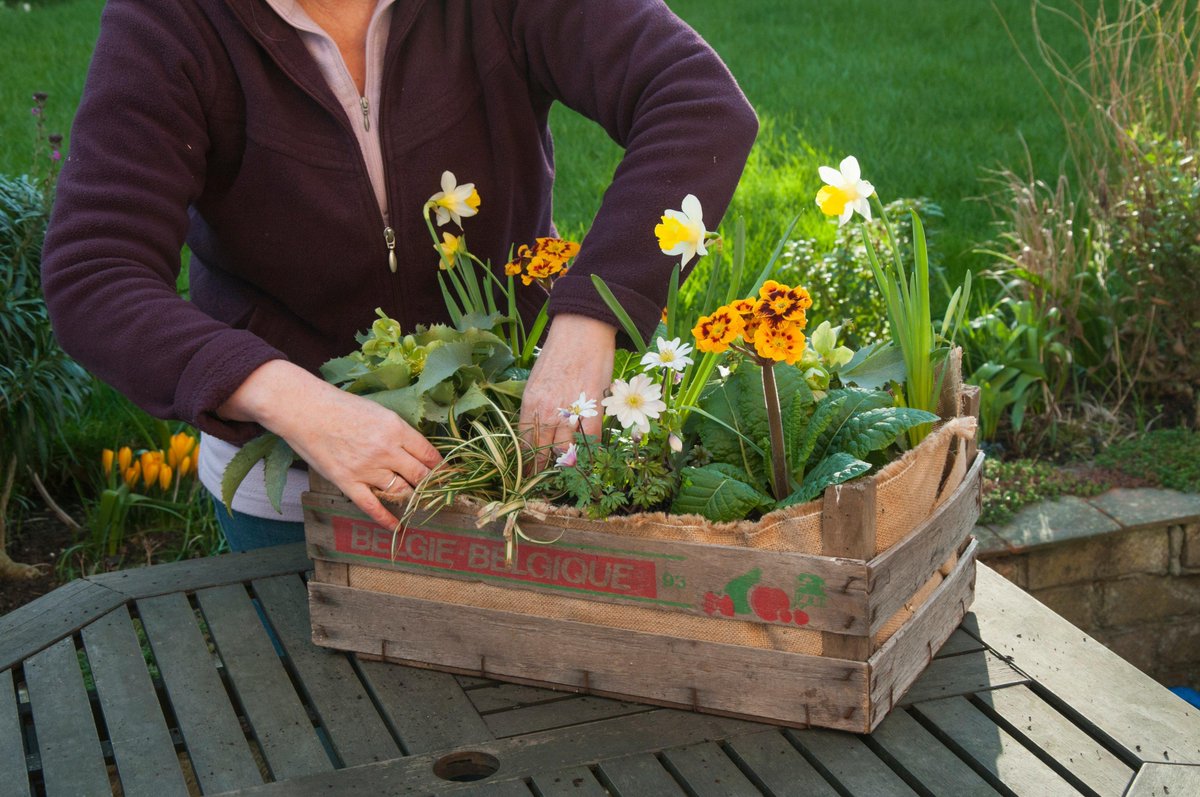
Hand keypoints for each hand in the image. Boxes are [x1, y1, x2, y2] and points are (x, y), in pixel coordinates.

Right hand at [219, 360, 440, 527]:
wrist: (305, 411)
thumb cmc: (341, 407)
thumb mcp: (378, 411)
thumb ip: (399, 432)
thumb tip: (418, 451)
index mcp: (396, 429)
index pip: (429, 454)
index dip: (441, 468)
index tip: (448, 475)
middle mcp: (386, 451)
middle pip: (420, 476)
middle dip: (432, 486)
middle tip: (438, 492)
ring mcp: (367, 469)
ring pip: (401, 493)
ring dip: (413, 499)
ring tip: (419, 503)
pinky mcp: (348, 483)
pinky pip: (373, 507)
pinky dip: (387, 520)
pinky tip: (398, 527)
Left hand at [520, 313, 615, 466]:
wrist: (583, 330)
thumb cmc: (559, 352)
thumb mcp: (536, 380)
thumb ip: (535, 406)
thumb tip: (536, 429)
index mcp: (530, 404)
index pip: (524, 442)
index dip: (526, 461)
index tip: (527, 474)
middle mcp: (547, 411)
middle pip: (542, 451)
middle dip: (542, 469)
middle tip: (544, 482)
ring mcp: (570, 411)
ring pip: (565, 450)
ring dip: (566, 464)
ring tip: (566, 473)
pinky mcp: (592, 409)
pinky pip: (590, 441)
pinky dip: (589, 451)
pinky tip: (588, 457)